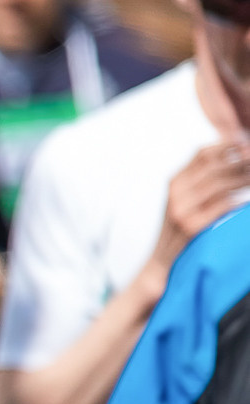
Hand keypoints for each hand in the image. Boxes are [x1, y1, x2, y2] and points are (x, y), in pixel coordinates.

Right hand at [152, 141, 249, 275]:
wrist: (161, 259)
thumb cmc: (179, 227)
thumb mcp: (183, 199)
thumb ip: (199, 179)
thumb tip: (231, 156)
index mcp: (174, 181)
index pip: (202, 154)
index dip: (226, 145)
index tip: (245, 143)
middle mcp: (176, 192)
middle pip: (214, 167)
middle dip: (241, 161)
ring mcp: (182, 209)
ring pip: (221, 184)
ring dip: (244, 178)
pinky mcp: (192, 225)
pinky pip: (222, 205)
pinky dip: (239, 200)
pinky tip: (247, 201)